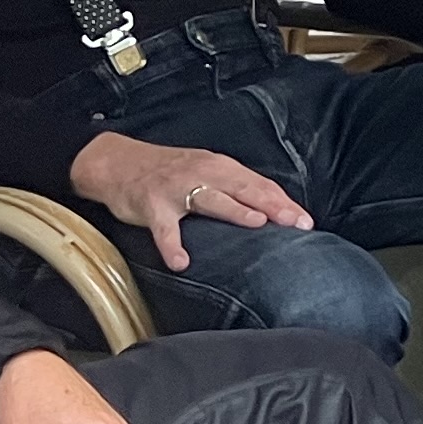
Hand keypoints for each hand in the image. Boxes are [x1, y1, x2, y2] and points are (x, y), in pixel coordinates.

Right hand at [69, 131, 310, 273]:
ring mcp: (176, 189)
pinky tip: (181, 262)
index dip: (283, 202)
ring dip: (234, 210)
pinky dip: (171, 246)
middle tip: (296, 222)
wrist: (116, 162)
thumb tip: (272, 211)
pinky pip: (164, 229)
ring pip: (210, 199)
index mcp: (219, 167)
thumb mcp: (205, 172)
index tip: (306, 221)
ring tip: (257, 223)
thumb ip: (235, 188)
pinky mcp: (151, 205)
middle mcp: (202, 173)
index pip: (258, 184)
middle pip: (243, 189)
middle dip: (272, 205)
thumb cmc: (168, 171)